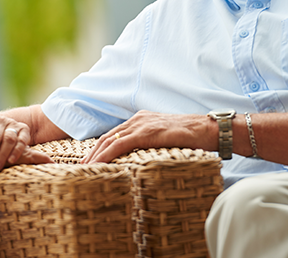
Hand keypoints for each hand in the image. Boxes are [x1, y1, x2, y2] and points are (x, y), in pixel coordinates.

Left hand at [82, 110, 209, 163]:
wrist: (206, 129)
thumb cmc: (190, 137)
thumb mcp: (165, 138)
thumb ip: (152, 142)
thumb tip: (142, 157)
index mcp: (141, 119)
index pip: (115, 134)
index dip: (101, 147)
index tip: (91, 159)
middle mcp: (138, 119)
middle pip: (108, 136)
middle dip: (93, 152)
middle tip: (81, 166)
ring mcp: (141, 124)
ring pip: (110, 140)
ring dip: (96, 155)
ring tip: (86, 168)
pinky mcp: (146, 132)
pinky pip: (120, 144)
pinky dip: (107, 154)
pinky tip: (99, 164)